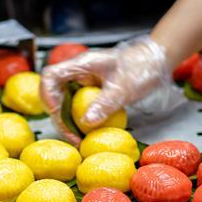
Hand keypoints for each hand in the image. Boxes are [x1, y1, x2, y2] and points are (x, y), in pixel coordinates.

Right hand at [39, 36, 181, 143]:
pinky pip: (77, 107)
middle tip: (72, 137)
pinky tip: (87, 133)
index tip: (55, 113)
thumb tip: (85, 123)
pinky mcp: (91, 92)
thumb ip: (105, 104)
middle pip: (54, 93)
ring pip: (64, 102)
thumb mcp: (124, 87)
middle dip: (58, 117)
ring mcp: (83, 82)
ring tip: (79, 139)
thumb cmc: (142, 68)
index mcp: (82, 64)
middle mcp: (78, 72)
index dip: (47, 95)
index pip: (51, 75)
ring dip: (68, 122)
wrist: (155, 62)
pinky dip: (79, 121)